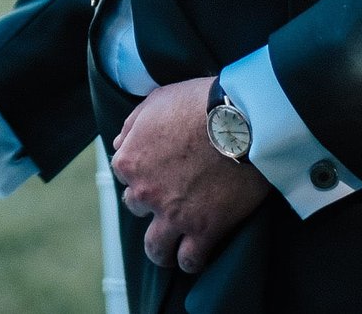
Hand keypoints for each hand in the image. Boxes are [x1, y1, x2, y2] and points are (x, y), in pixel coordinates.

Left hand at [109, 76, 268, 273]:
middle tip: (171, 199)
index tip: (157, 171)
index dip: (142, 173)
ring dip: (162, 249)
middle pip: (137, 208)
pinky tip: (194, 255)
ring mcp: (174, 215)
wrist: (242, 121)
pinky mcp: (205, 230)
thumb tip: (120, 144)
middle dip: (151, 204)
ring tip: (172, 248)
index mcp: (130, 161)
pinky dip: (190, 260)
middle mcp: (146, 192)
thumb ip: (133, 126)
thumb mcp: (156, 101)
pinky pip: (190, 260)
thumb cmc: (200, 104)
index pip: (124, 176)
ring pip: (156, 249)